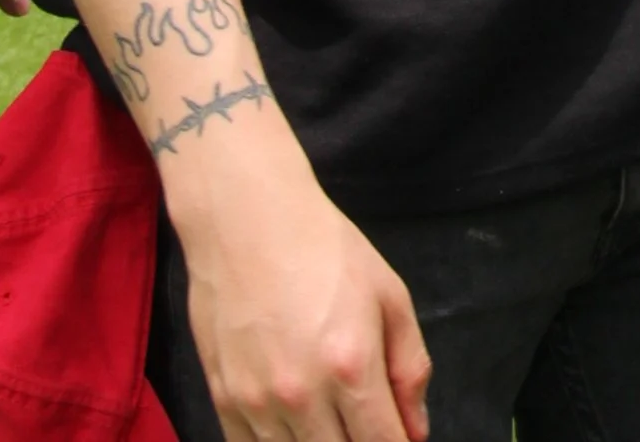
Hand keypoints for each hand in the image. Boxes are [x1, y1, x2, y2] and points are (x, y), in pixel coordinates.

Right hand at [175, 132, 430, 441]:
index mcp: (351, 365)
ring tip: (331, 418)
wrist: (248, 220)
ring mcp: (257, 403)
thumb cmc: (325, 249)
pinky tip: (293, 424)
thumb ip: (409, 367)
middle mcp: (302, 394)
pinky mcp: (224, 401)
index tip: (399, 437)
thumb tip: (415, 430)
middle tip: (365, 422)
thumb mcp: (389, 294)